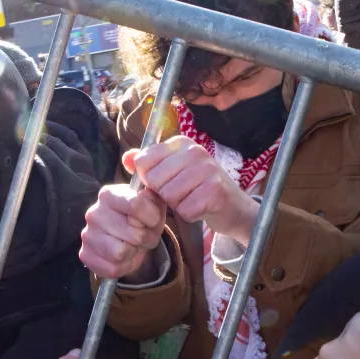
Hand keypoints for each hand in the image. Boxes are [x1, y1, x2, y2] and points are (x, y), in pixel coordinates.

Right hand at [80, 184, 166, 279]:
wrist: (127, 239)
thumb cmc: (141, 218)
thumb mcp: (153, 205)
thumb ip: (153, 198)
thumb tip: (147, 195)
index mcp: (108, 194)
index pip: (135, 204)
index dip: (152, 217)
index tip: (154, 220)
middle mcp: (94, 213)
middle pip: (133, 233)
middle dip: (146, 239)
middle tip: (144, 236)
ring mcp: (87, 235)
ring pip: (122, 252)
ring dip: (134, 252)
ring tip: (133, 245)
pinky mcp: (85, 255)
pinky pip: (113, 268)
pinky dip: (125, 266)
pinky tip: (124, 257)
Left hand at [128, 137, 258, 245]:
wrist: (233, 207)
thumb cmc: (198, 189)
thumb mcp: (172, 172)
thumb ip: (148, 165)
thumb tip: (126, 158)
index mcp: (180, 143)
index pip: (144, 161)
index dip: (150, 179)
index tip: (167, 182)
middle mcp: (194, 151)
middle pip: (154, 181)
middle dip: (164, 195)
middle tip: (183, 193)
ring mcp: (207, 169)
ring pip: (169, 196)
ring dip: (178, 205)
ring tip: (192, 199)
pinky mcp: (215, 190)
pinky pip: (185, 210)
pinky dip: (190, 215)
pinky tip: (201, 208)